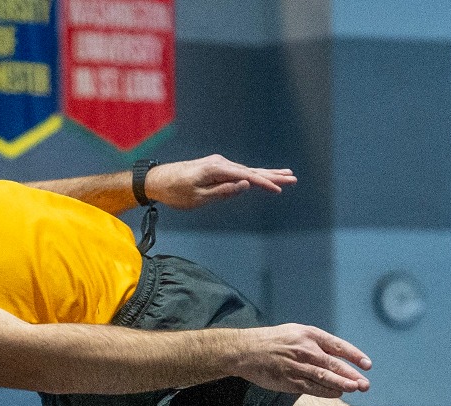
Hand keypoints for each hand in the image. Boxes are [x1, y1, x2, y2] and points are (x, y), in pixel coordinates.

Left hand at [147, 155, 295, 210]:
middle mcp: (220, 163)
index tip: (278, 190)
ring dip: (267, 174)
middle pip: (251, 171)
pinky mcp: (216, 168)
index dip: (263, 184)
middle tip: (293, 178)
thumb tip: (245, 185)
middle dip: (272, 175)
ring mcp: (219, 164)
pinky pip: (239, 172)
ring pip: (247, 171)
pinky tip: (263, 177)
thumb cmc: (175, 192)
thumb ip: (222, 192)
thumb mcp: (197, 198)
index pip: (246, 177)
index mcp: (216, 169)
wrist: (157, 180)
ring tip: (285, 176)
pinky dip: (253, 175)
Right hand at [231, 324, 370, 396]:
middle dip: (352, 375)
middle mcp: (306, 349)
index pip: (338, 346)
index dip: (354, 356)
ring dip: (343, 384)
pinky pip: (313, 388)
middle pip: (334, 364)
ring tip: (356, 389)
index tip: (367, 365)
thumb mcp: (296, 332)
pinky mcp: (290, 380)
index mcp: (309, 334)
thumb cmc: (273, 341)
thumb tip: (336, 357)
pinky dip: (327, 392)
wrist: (246, 350)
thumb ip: (316, 343)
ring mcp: (298, 366)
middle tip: (365, 384)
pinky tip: (337, 394)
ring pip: (326, 377)